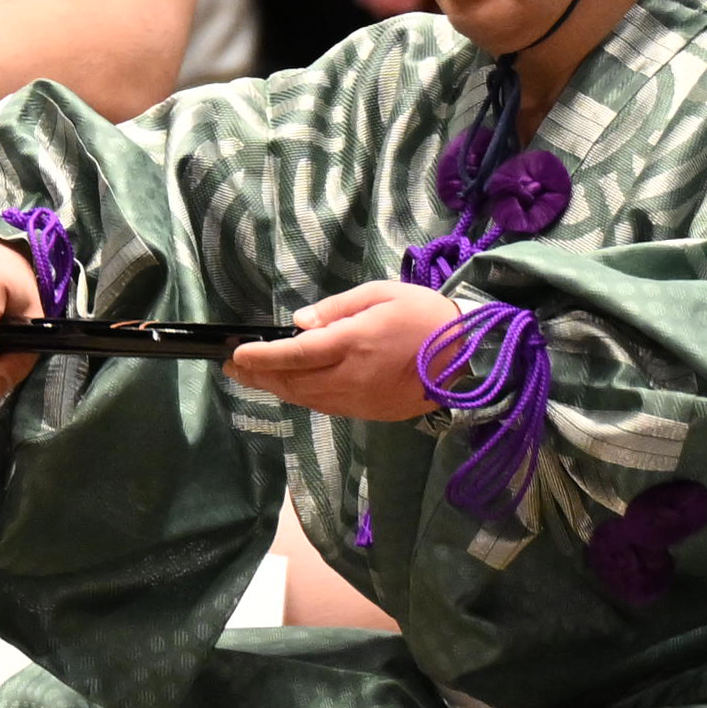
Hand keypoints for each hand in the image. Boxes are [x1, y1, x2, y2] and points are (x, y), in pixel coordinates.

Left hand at [229, 280, 464, 424]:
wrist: (472, 354)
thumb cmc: (425, 314)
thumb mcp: (380, 293)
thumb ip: (336, 309)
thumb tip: (298, 324)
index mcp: (353, 344)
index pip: (294, 355)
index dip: (260, 358)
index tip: (235, 356)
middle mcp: (353, 377)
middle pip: (294, 382)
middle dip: (260, 376)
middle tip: (234, 369)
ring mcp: (364, 400)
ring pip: (309, 400)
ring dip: (279, 389)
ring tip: (255, 378)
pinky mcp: (375, 413)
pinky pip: (330, 408)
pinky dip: (305, 398)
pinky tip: (294, 388)